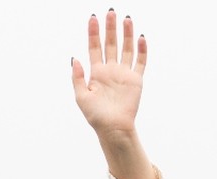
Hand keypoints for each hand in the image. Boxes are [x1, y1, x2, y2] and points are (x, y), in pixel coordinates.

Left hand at [71, 9, 145, 137]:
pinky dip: (142, 50)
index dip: (93, 33)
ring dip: (126, 34)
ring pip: (126, 49)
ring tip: (127, 19)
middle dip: (110, 28)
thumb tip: (74, 58)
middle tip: (111, 12)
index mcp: (96, 72)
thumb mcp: (81, 97)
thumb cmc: (96, 116)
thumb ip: (78, 77)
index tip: (93, 18)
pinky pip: (140, 62)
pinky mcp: (136, 80)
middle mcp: (110, 70)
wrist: (113, 128)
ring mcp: (124, 74)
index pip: (95, 47)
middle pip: (111, 44)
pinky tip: (141, 38)